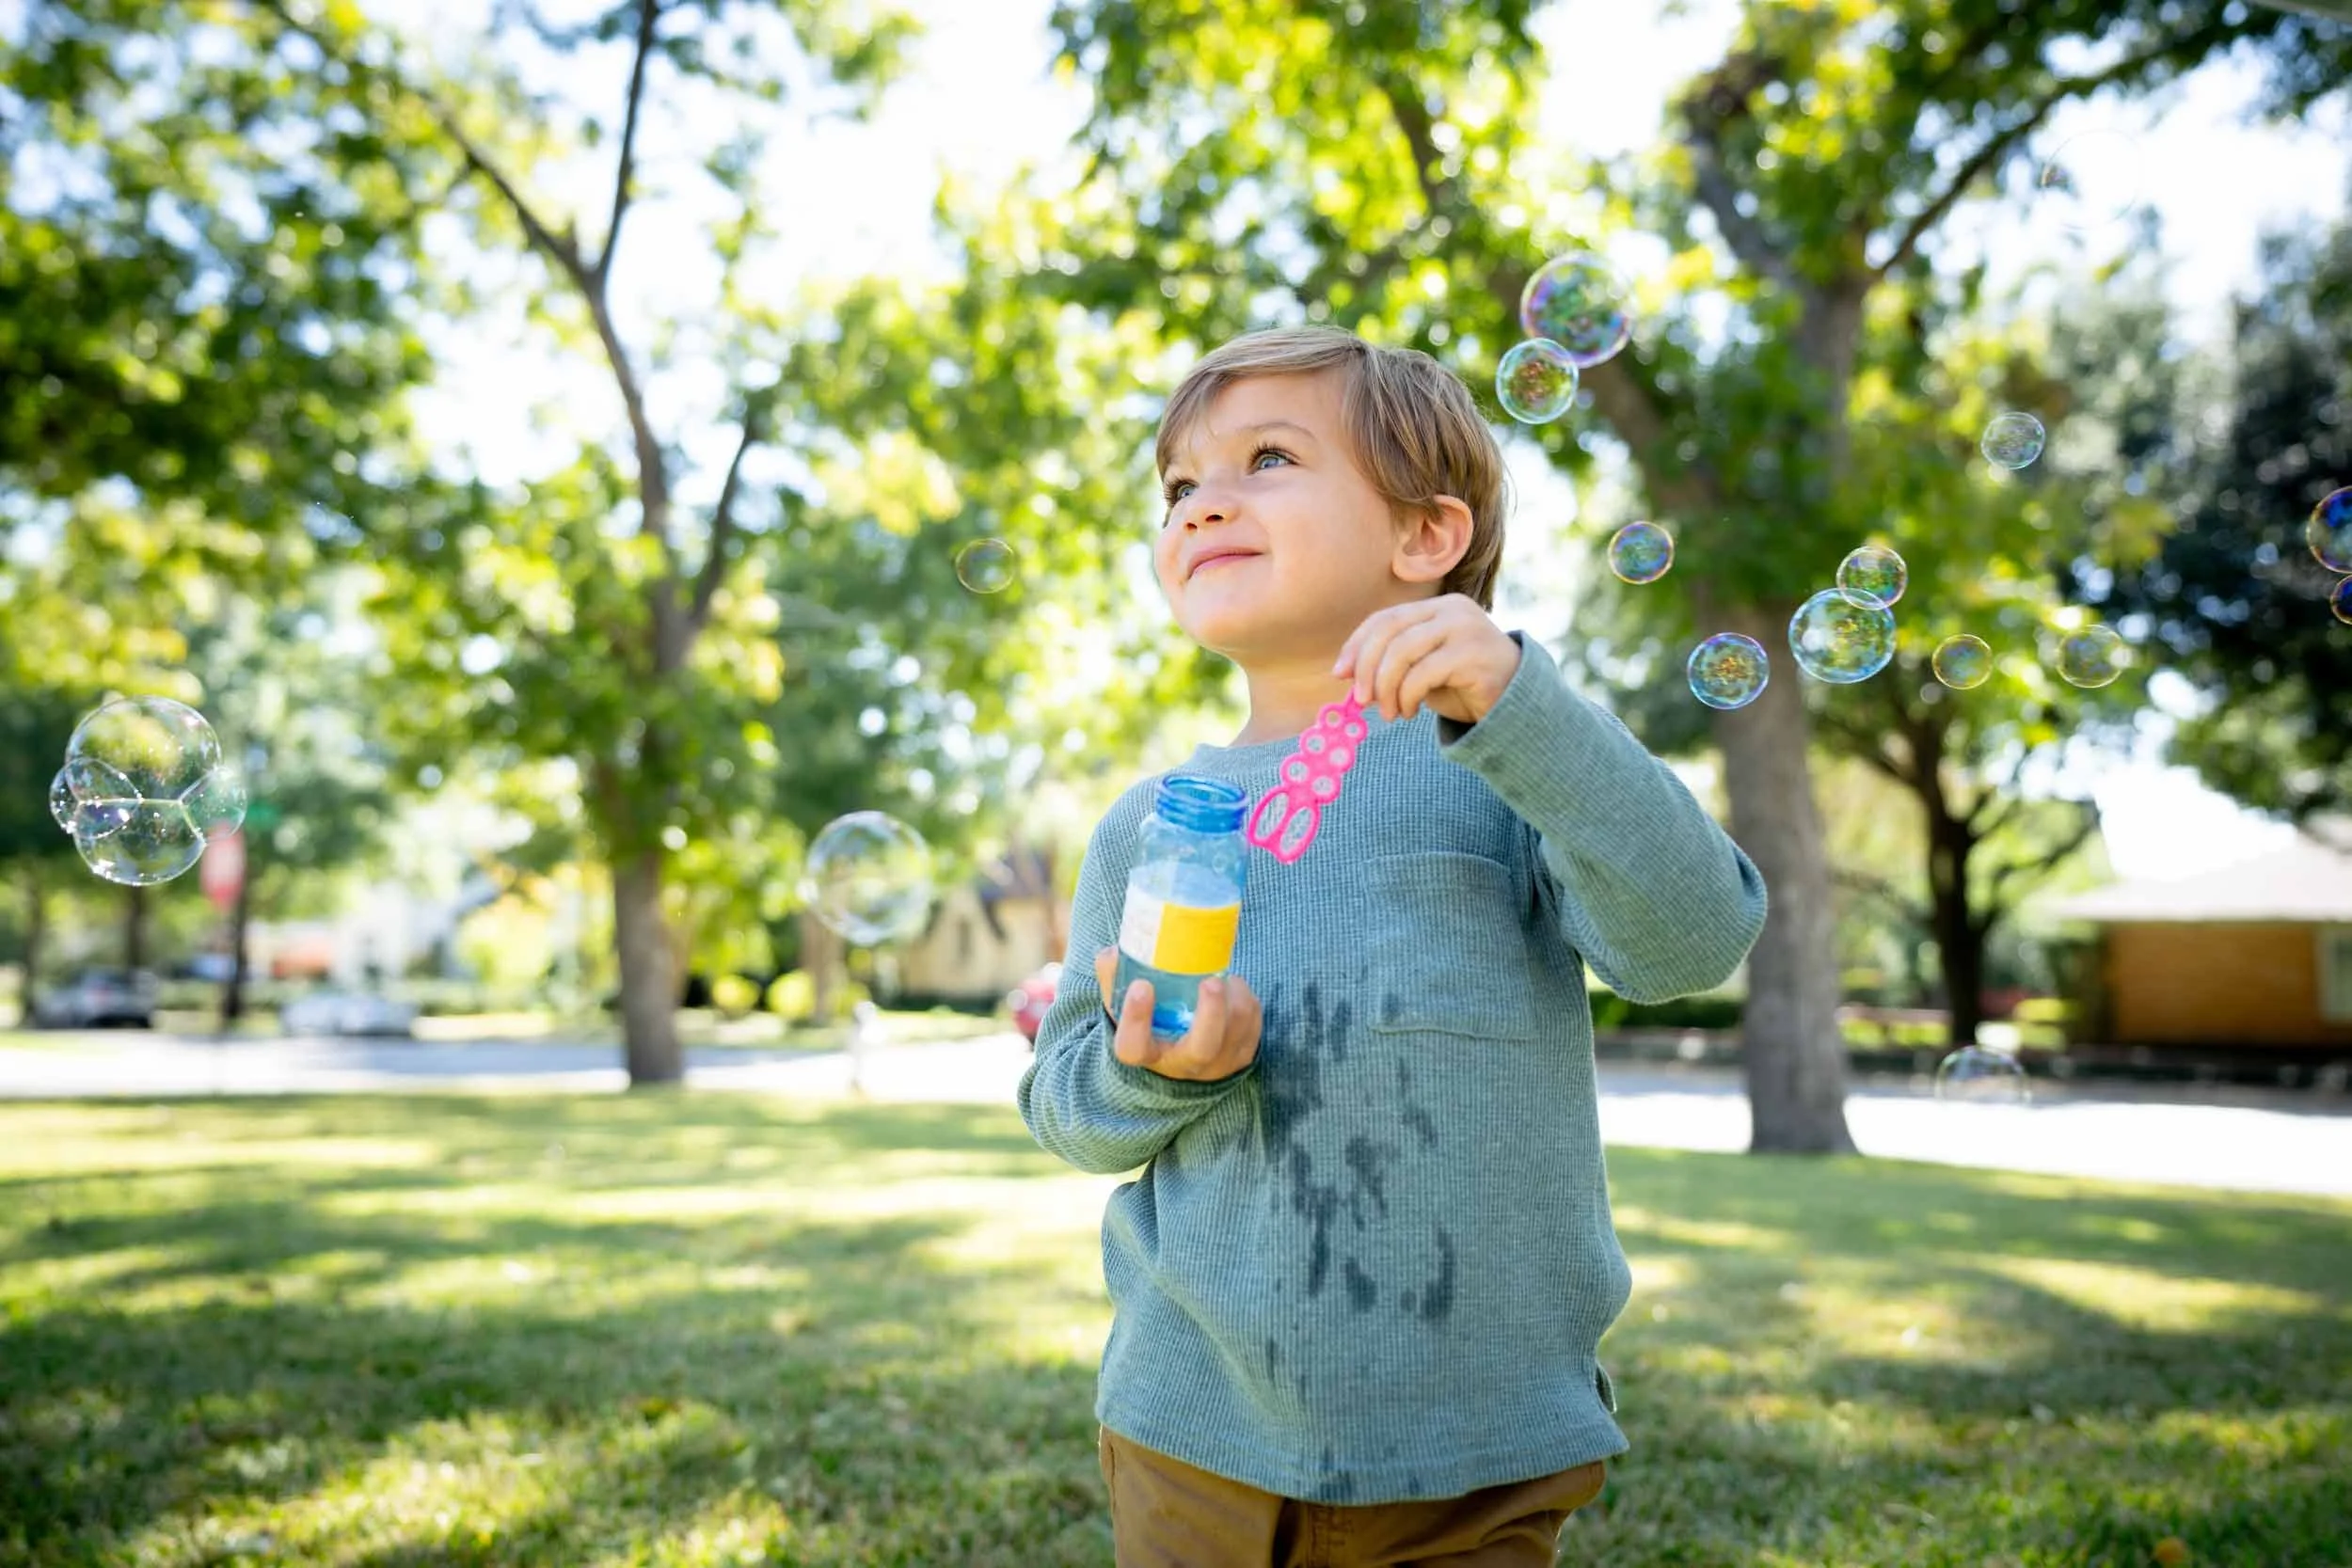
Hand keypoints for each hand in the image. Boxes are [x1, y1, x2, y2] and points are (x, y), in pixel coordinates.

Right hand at [1093, 945, 1262, 1081]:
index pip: (1133, 1048)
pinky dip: (1243, 994)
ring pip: (1236, 1027)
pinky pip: (1252, 1019)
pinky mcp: (1244, 1053)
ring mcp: (1219, 1062)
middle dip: (1210, 1013)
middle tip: (1210, 981)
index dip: (1136, 1019)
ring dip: (1231, 993)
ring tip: (1217, 973)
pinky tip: (1230, 985)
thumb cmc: (1151, 1022)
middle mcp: (1183, 1065)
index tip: (1141, 986)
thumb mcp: (1124, 1005)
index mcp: (1147, 1053)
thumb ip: (1114, 978)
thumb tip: (1112, 953)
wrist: (1182, 1054)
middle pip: (1202, 1048)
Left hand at [1332, 594, 1521, 726]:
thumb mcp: (1423, 668)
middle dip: (1367, 667)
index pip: (1385, 618)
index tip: (1339, 674)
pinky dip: (1406, 697)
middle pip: (1389, 631)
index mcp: (1438, 607)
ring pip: (1402, 652)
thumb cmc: (1465, 686)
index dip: (1357, 644)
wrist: (1517, 706)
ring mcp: (1465, 629)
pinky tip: (1410, 712)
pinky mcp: (1473, 654)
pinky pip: (1422, 674)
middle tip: (1360, 700)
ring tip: (1389, 713)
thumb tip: (1346, 672)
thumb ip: (1392, 662)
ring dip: (1386, 687)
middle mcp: (1452, 610)